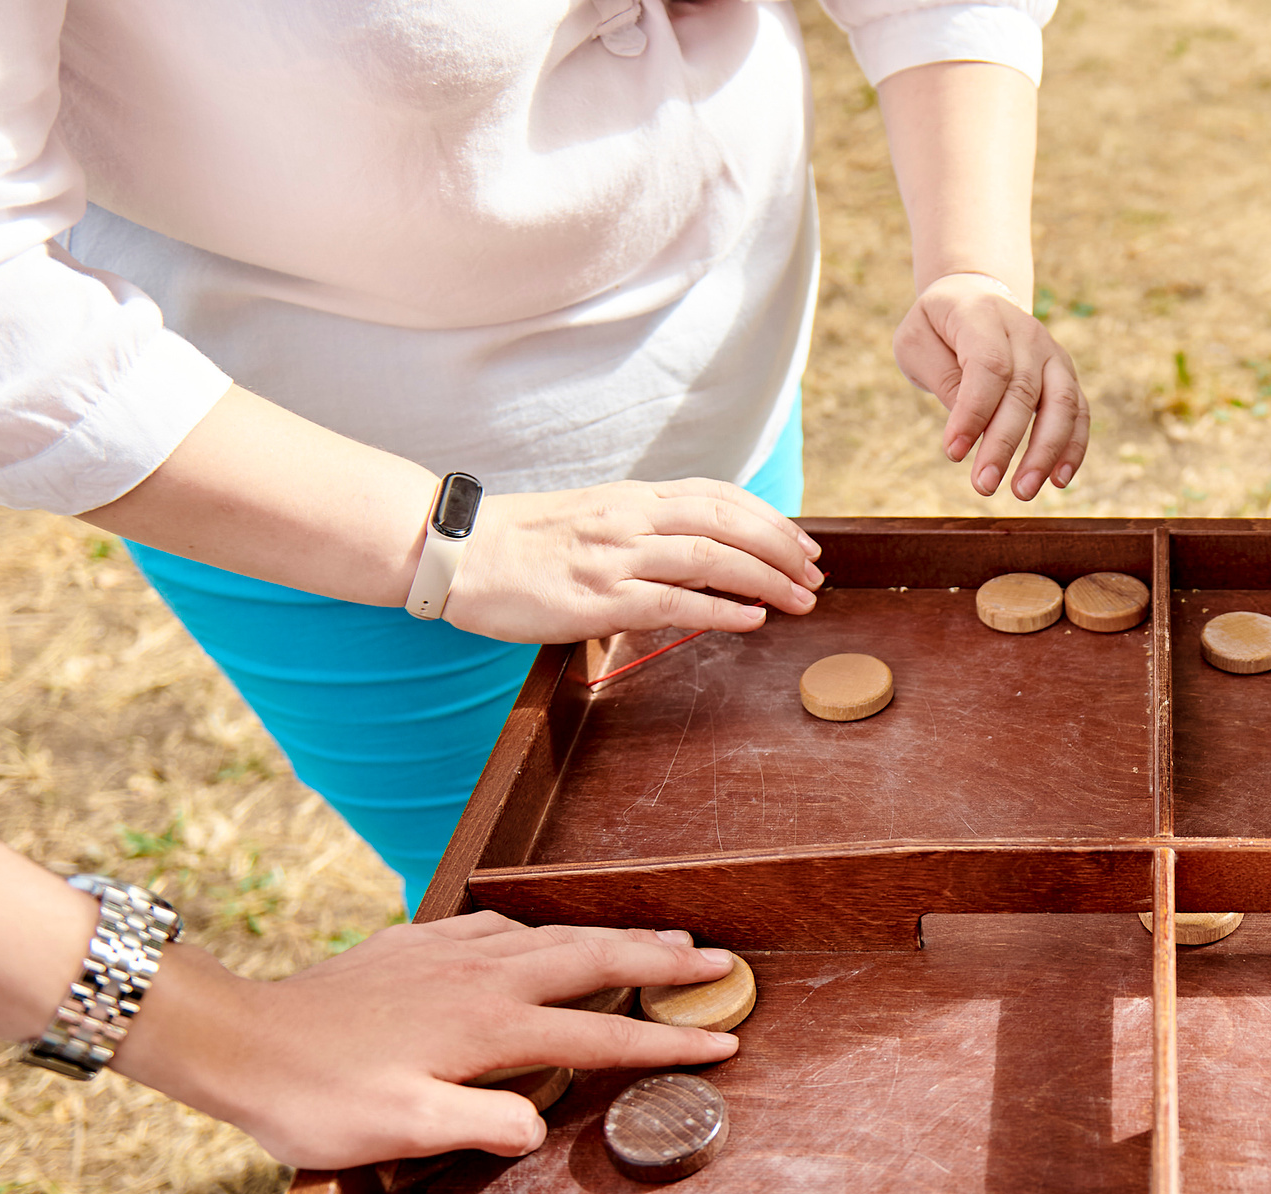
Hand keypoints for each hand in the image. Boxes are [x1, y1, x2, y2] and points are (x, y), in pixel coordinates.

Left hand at [119, 918, 746, 1168]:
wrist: (237, 1040)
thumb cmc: (316, 1098)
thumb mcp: (398, 1130)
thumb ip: (478, 1125)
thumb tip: (539, 1127)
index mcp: (490, 1027)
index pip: (602, 1036)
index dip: (667, 1044)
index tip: (726, 1045)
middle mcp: (483, 978)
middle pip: (597, 960)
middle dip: (666, 962)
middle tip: (723, 962)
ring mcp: (450, 952)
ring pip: (557, 936)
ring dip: (618, 938)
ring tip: (665, 939)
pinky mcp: (418, 943)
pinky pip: (504, 926)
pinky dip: (548, 930)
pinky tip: (546, 936)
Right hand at [440, 479, 824, 643]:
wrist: (455, 552)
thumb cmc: (519, 544)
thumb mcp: (589, 522)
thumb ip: (640, 534)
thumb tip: (693, 562)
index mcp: (631, 498)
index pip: (718, 497)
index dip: (768, 519)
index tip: (801, 543)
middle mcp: (630, 518)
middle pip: (728, 521)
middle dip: (782, 547)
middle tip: (816, 574)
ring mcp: (616, 556)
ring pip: (712, 557)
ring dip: (766, 579)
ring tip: (801, 600)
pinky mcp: (599, 597)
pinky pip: (675, 601)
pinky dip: (722, 609)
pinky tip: (753, 619)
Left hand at [893, 273, 1089, 500]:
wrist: (974, 298)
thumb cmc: (938, 329)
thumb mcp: (917, 343)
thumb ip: (942, 378)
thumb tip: (971, 427)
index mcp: (983, 315)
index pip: (988, 367)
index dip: (973, 412)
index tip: (953, 453)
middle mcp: (1026, 332)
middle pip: (1024, 391)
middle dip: (1004, 444)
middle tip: (983, 486)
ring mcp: (1052, 353)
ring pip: (1061, 404)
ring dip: (1045, 452)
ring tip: (1023, 491)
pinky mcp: (1065, 375)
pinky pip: (1078, 412)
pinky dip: (1072, 448)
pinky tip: (1058, 481)